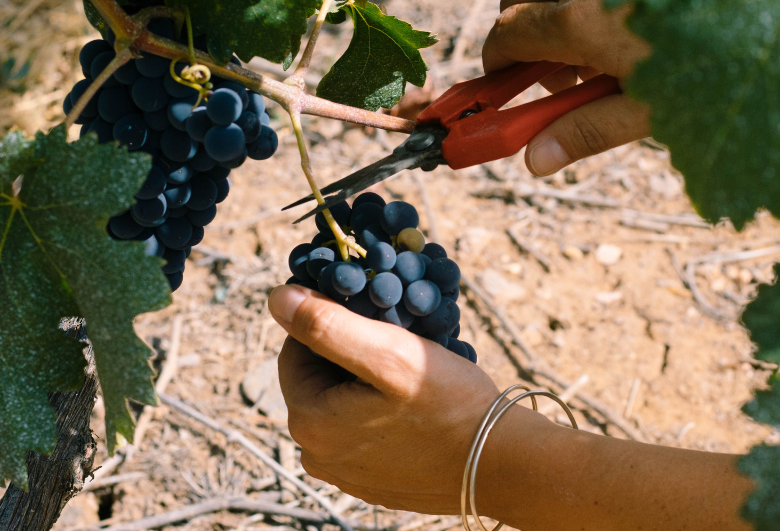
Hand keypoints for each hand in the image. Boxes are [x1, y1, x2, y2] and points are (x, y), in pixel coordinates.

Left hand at [269, 285, 755, 529]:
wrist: (501, 465)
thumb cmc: (448, 404)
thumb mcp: (388, 352)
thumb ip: (326, 324)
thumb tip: (277, 296)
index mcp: (308, 420)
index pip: (297, 348)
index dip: (331, 319)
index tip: (371, 308)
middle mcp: (315, 454)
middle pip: (319, 377)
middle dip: (352, 350)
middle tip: (397, 336)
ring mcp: (344, 473)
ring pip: (342, 401)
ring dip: (368, 378)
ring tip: (413, 370)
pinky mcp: (372, 482)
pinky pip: (364, 430)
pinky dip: (382, 409)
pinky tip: (418, 402)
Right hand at [482, 0, 651, 176]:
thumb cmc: (723, 66)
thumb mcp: (651, 111)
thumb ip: (586, 131)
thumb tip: (534, 160)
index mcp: (581, 23)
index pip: (507, 36)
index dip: (495, 66)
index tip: (500, 89)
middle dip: (517, 36)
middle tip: (549, 78)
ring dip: (552, 15)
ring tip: (595, 57)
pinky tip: (630, 28)